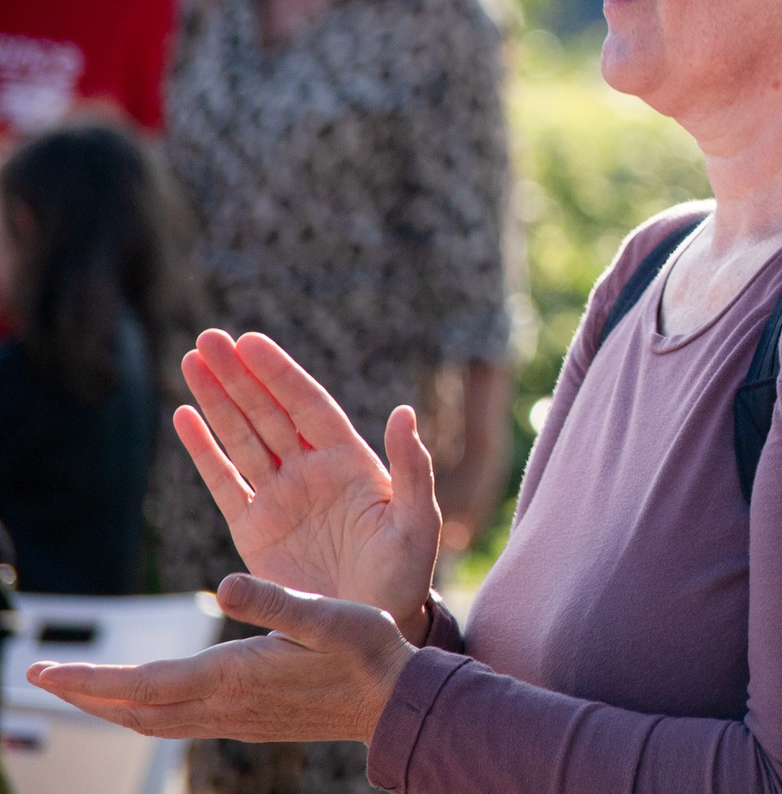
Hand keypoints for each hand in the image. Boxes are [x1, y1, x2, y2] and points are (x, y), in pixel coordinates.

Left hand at [28, 573, 411, 743]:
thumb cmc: (369, 652)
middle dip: (82, 697)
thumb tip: (228, 583)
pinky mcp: (248, 720)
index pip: (140, 685)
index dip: (87, 680)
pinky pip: (177, 723)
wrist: (398, 702)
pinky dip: (143, 711)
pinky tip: (146, 700)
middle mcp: (224, 705)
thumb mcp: (329, 614)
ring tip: (79, 690)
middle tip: (39, 680)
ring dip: (108, 706)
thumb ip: (276, 600)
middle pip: (133, 711)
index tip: (41, 673)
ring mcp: (235, 719)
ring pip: (152, 722)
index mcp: (233, 677)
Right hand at [174, 330, 440, 642]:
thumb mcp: (417, 519)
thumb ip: (413, 467)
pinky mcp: (254, 529)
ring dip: (216, 400)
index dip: (279, 373)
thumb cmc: (406, 572)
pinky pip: (224, 481)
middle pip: (268, 412)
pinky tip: (184, 416)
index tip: (251, 342)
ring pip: (241, 437)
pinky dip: (203, 450)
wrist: (373, 624)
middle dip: (239, 375)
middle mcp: (311, 470)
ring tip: (191, 360)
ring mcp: (280, 496)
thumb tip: (404, 411)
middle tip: (208, 337)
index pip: (308, 405)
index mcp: (350, 461)